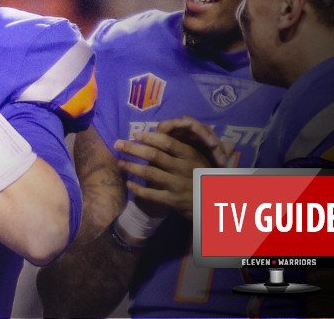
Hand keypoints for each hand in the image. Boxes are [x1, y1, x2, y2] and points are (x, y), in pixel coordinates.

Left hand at [114, 116, 235, 219]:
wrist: (215, 204)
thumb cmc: (205, 177)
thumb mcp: (201, 159)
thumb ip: (186, 147)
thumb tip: (172, 128)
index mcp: (190, 155)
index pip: (167, 142)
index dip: (149, 137)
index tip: (135, 134)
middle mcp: (182, 168)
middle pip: (153, 155)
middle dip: (133, 148)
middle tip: (117, 144)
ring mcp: (177, 185)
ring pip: (149, 173)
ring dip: (131, 166)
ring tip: (119, 162)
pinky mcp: (172, 200)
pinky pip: (150, 194)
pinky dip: (137, 188)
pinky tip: (128, 183)